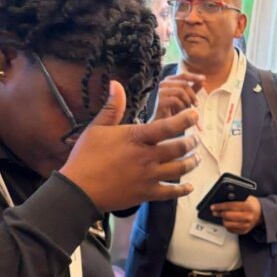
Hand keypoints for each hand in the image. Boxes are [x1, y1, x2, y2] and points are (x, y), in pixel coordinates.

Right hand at [60, 81, 199, 211]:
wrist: (80, 190)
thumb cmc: (86, 157)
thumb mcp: (96, 127)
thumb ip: (112, 107)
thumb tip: (116, 83)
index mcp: (136, 137)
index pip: (167, 126)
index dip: (185, 120)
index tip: (195, 115)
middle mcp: (146, 156)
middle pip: (179, 148)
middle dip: (192, 142)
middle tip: (196, 139)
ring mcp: (148, 176)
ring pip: (179, 169)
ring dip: (192, 163)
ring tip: (197, 158)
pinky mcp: (147, 194)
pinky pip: (171, 192)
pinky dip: (183, 190)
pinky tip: (189, 187)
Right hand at [154, 73, 205, 118]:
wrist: (163, 122)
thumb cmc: (174, 109)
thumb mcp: (186, 98)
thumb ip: (193, 89)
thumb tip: (203, 81)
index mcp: (170, 81)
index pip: (183, 75)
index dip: (194, 77)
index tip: (204, 79)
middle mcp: (164, 83)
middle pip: (184, 84)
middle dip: (192, 95)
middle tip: (196, 104)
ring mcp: (161, 91)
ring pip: (180, 91)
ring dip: (187, 102)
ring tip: (186, 109)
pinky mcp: (160, 101)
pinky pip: (175, 100)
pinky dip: (181, 107)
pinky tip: (180, 112)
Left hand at [210, 195, 262, 234]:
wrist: (261, 213)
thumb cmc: (252, 204)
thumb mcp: (246, 197)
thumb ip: (236, 198)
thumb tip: (223, 198)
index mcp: (248, 207)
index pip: (230, 206)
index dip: (220, 206)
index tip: (213, 207)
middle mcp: (248, 217)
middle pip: (228, 216)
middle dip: (219, 213)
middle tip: (215, 211)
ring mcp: (246, 225)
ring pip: (228, 224)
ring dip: (223, 220)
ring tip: (222, 216)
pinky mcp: (244, 231)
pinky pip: (231, 230)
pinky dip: (227, 225)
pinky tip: (228, 221)